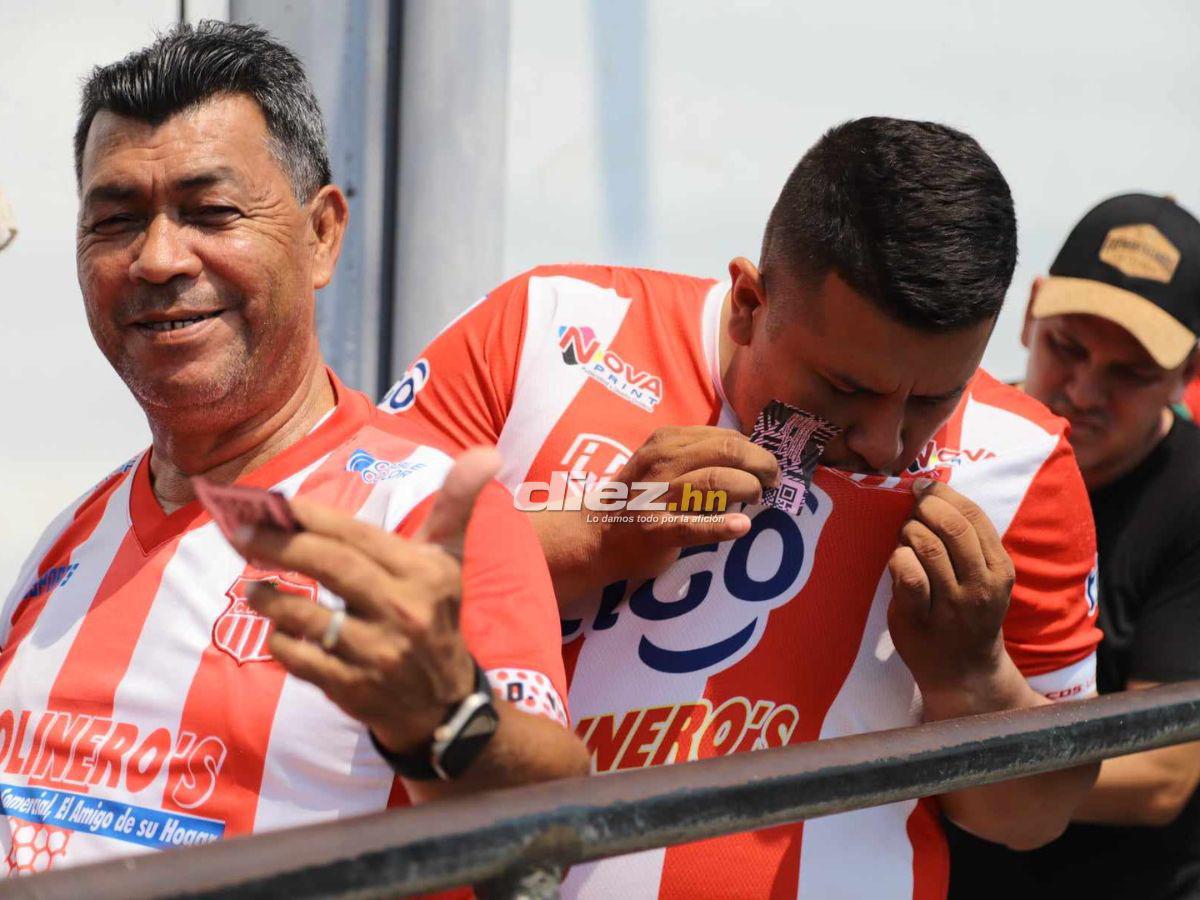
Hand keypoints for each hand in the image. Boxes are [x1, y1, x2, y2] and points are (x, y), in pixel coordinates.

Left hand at [232, 448, 502, 753]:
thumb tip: (487, 452)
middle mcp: (405, 611)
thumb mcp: (449, 560)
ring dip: (271, 600)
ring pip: (309, 618)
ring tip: (254, 587)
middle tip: (239, 533)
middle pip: (333, 567)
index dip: (312, 518)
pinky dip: (282, 643)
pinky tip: (279, 631)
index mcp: (424, 573)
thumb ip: (456, 504)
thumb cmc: (435, 615)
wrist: (445, 705)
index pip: (359, 536)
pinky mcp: (355, 690)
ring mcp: (379, 653)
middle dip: (280, 546)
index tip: (273, 504)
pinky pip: (302, 660)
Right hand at [594, 426, 779, 581]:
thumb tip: (746, 454)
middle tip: (771, 481)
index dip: (753, 450)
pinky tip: (740, 527)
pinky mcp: (655, 529)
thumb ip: (694, 454)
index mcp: (666, 442)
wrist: (594, 535)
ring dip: (747, 488)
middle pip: (726, 452)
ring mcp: (658, 496)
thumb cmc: (635, 498)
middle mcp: (662, 462)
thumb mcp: (658, 462)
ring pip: (715, 481)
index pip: (724, 436)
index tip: (764, 465)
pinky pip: (692, 525)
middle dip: (760, 464)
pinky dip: (721, 526)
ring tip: (757, 498)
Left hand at [886, 478, 1018, 717]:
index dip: (944, 494)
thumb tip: (930, 491)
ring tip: (905, 537)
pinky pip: (909, 577)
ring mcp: (952, 606)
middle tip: (912, 511)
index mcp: (1000, 569)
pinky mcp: (921, 620)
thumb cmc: (967, 613)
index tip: (924, 487)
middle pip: (952, 528)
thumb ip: (966, 541)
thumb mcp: (983, 576)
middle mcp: (981, 587)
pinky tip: (899, 560)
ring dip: (909, 532)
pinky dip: (899, 559)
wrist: (963, 671)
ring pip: (928, 548)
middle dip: (925, 509)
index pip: (974, 516)